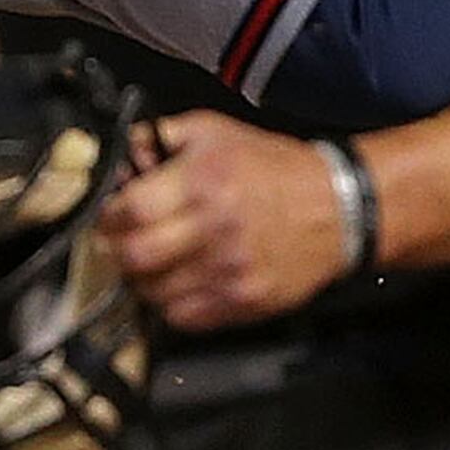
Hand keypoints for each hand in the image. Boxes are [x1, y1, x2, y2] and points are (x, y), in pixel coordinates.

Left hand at [101, 110, 363, 330]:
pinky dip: (171, 302)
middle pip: (133, 256)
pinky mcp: (243, 302)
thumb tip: (120, 157)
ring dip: (144, 279)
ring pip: (151, 292)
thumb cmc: (276, 171)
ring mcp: (230, 270)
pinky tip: (184, 280)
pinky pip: (181, 316)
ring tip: (159, 260)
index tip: (112, 215)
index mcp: (205, 181)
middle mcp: (216, 228)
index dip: (109, 215)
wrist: (340, 207)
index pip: (129, 210)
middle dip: (120, 249)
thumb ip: (160, 137)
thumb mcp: (216, 133)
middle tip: (127, 241)